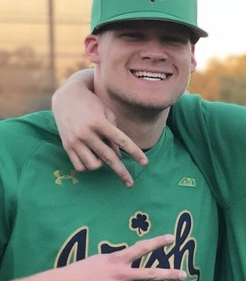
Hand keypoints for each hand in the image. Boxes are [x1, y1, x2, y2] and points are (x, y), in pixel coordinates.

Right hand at [51, 234, 186, 280]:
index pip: (141, 248)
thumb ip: (116, 263)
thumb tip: (129, 268)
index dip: (158, 242)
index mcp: (117, 259)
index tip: (172, 237)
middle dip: (170, 274)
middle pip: (152, 274)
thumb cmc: (80, 273)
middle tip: (184, 275)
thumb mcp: (99, 261)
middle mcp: (122, 272)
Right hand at [52, 69, 145, 187]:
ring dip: (102, 164)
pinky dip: (88, 166)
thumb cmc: (92, 104)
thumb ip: (115, 135)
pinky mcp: (66, 145)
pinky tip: (92, 159)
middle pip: (109, 158)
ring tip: (103, 156)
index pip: (122, 141)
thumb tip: (119, 156)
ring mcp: (74, 140)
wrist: (66, 97)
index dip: (135, 153)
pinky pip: (80, 166)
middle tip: (130, 183)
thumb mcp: (107, 114)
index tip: (145, 163)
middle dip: (122, 172)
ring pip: (93, 165)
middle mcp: (86, 133)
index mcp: (99, 123)